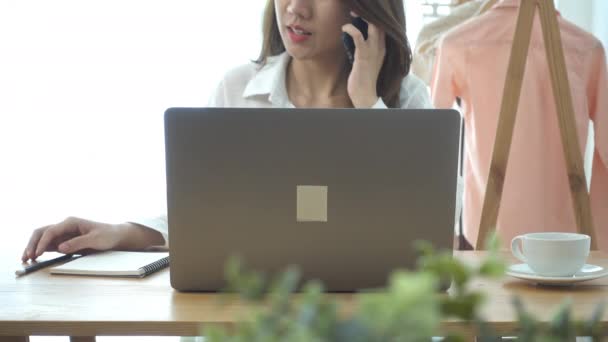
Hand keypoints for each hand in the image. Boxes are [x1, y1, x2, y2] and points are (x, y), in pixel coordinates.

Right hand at [21, 217, 164, 261]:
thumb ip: (78, 243)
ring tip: (26, 259)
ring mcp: (63, 234)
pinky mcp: (64, 242)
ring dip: (33, 247)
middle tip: (26, 257)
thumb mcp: (95, 239)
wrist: (115, 236)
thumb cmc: (107, 235)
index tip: (38, 253)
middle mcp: (64, 226)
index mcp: (71, 222)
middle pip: (42, 232)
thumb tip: (60, 248)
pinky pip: (48, 245)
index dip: (42, 242)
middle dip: (32, 244)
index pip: (51, 231)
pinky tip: (35, 258)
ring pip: (42, 238)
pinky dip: (40, 250)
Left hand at [342, 13, 385, 107]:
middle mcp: (381, 48)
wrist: (365, 94)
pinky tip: (345, 28)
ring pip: (373, 26)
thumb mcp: (367, 61)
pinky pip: (359, 36)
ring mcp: (373, 51)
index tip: (365, 13)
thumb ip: (366, 49)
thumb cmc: (364, 78)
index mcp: (383, 48)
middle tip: (357, 10)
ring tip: (352, 14)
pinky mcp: (363, 55)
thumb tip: (358, 39)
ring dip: (362, 17)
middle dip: (370, 14)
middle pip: (381, 24)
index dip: (376, 18)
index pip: (384, 28)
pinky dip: (351, 28)